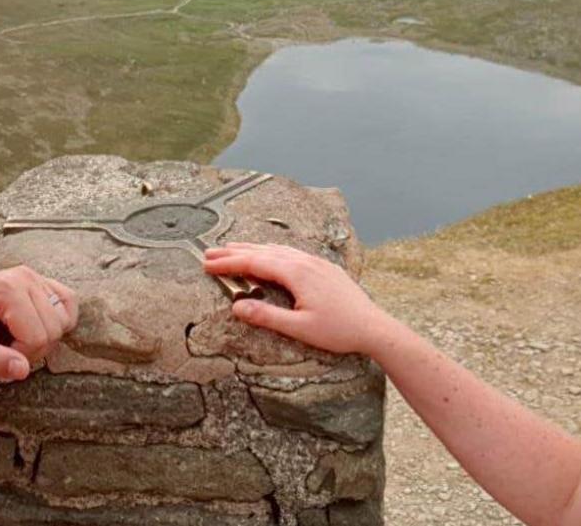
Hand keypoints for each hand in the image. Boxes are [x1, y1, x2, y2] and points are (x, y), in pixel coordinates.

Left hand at [0, 266, 77, 379]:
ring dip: (45, 336)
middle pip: (54, 329)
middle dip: (33, 348)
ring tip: (17, 336)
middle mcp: (25, 277)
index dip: (20, 355)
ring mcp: (35, 276)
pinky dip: (60, 320)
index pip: (37, 337)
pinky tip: (36, 326)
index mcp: (6, 289)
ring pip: (64, 319)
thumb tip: (23, 370)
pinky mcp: (41, 280)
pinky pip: (69, 302)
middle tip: (5, 348)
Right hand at [201, 242, 388, 354]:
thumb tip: (237, 307)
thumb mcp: (299, 328)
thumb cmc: (338, 330)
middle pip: (263, 251)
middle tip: (209, 252)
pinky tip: (270, 255)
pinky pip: (291, 253)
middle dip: (235, 251)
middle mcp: (306, 262)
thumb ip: (266, 316)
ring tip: (233, 250)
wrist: (373, 327)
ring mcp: (316, 263)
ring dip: (253, 249)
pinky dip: (272, 252)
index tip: (207, 264)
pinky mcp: (324, 268)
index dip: (228, 263)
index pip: (254, 263)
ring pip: (278, 250)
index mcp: (297, 273)